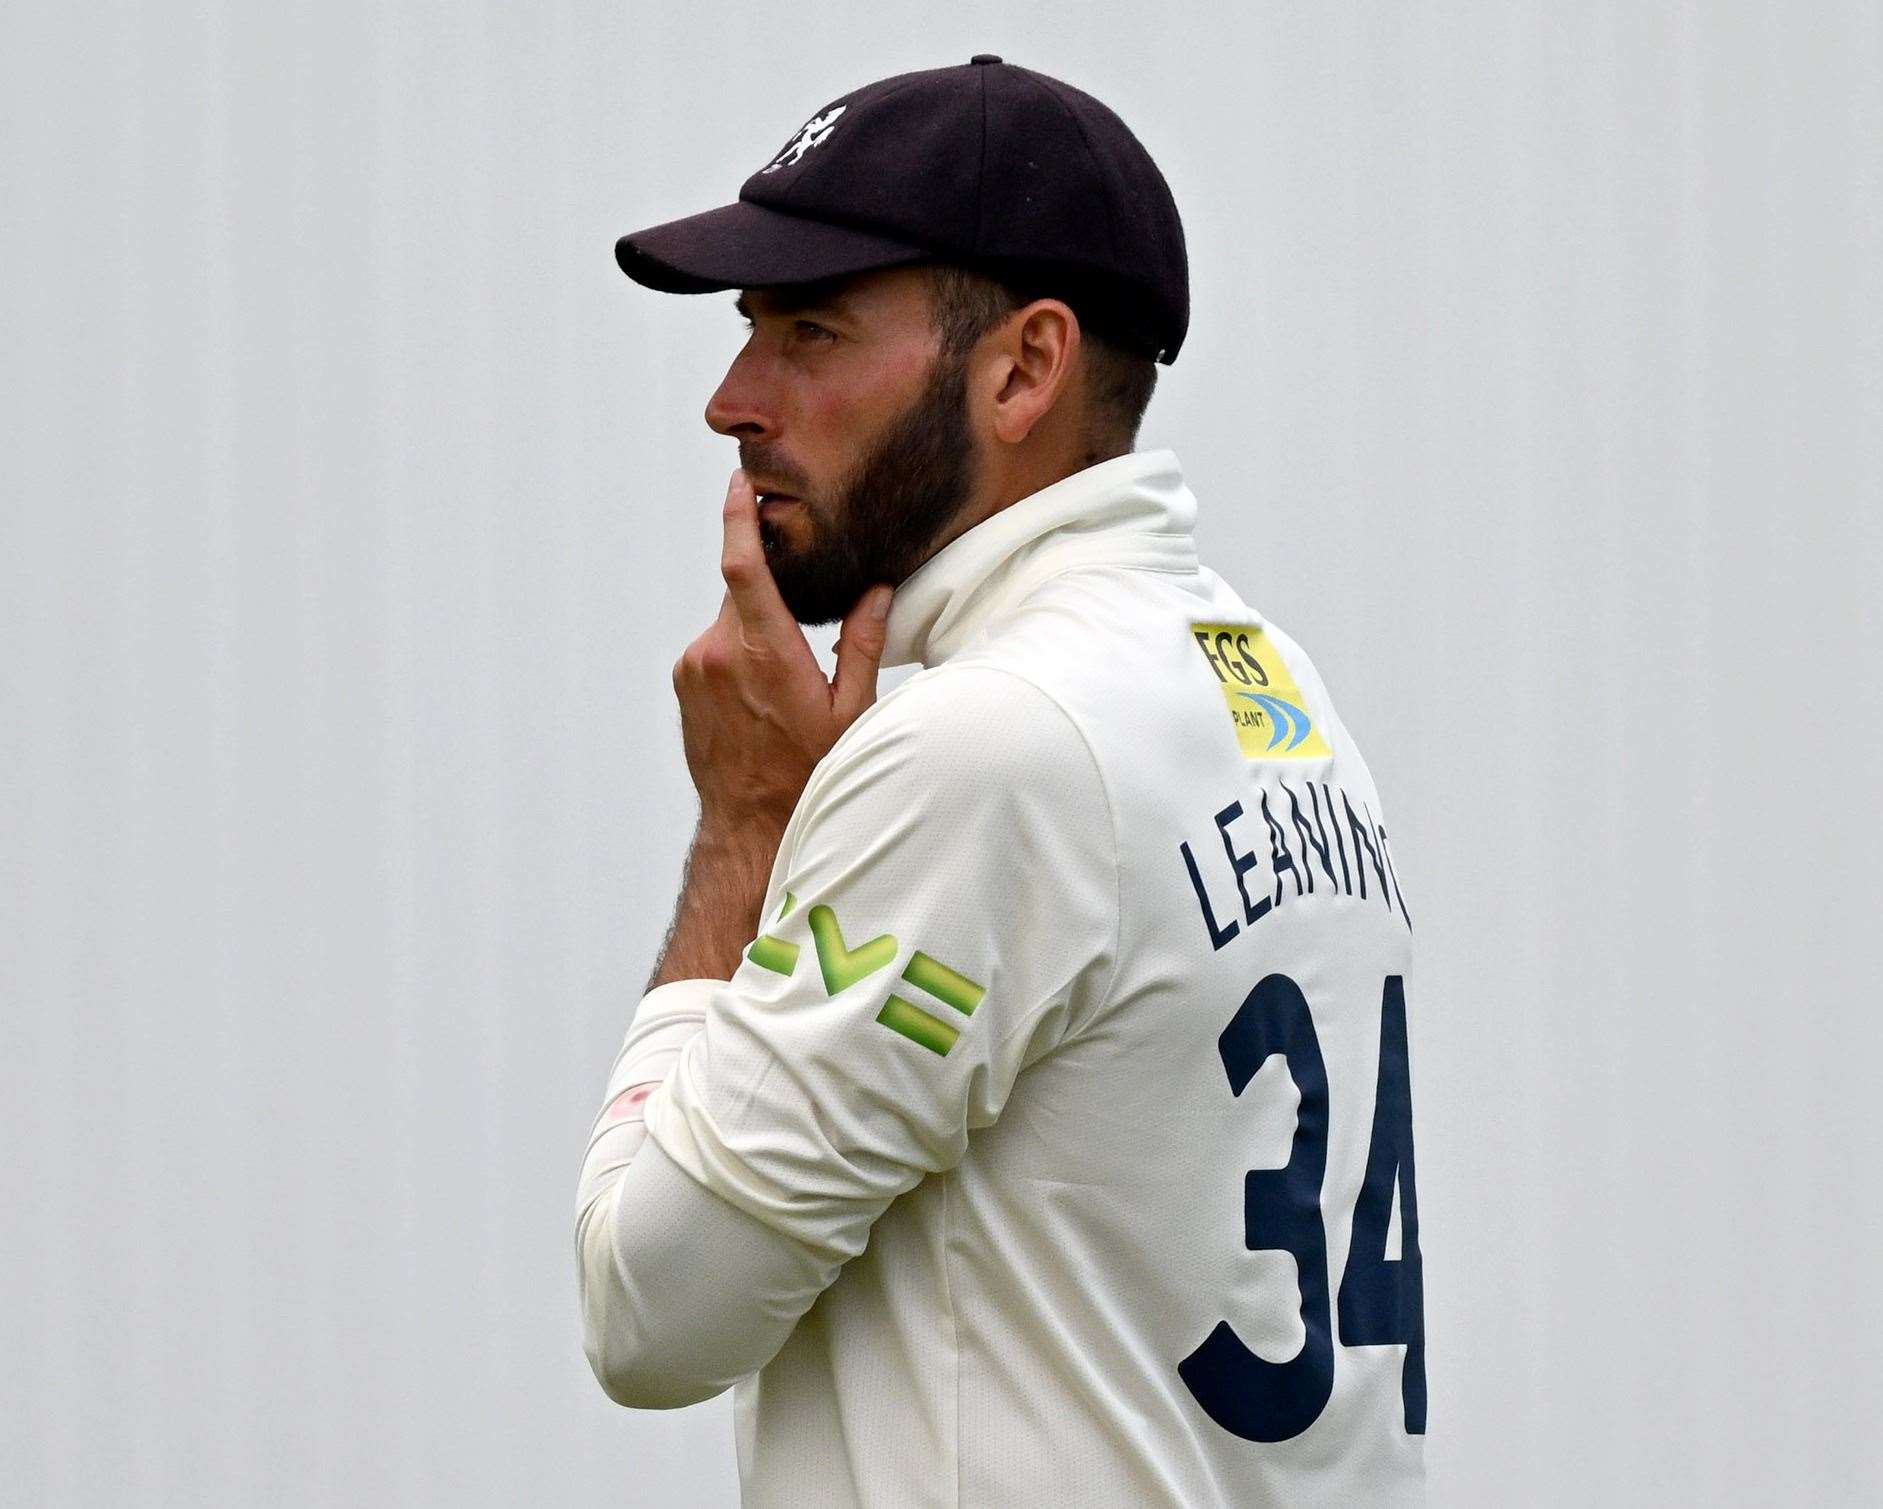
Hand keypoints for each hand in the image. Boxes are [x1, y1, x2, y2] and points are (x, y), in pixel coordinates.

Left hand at [672, 469, 893, 841]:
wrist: (748, 825)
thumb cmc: (805, 774)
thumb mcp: (851, 714)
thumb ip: (862, 645)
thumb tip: (877, 590)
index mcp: (764, 653)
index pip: (742, 567)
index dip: (739, 518)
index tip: (741, 484)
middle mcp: (719, 652)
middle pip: (742, 590)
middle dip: (771, 588)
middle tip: (802, 615)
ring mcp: (694, 665)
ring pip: (730, 619)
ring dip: (757, 629)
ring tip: (786, 678)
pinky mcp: (682, 679)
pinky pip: (714, 645)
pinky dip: (739, 651)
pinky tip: (762, 693)